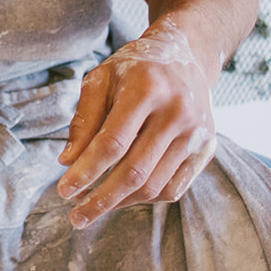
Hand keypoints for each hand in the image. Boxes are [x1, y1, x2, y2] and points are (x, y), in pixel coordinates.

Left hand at [57, 17, 218, 227]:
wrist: (184, 54)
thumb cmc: (133, 67)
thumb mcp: (100, 79)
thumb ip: (84, 119)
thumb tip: (68, 162)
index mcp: (146, 89)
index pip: (112, 143)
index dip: (87, 171)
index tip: (63, 190)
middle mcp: (177, 113)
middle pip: (135, 171)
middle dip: (102, 199)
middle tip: (76, 216)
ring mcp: (197, 133)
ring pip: (156, 184)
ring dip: (122, 202)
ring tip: (95, 206)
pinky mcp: (206, 148)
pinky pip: (175, 186)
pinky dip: (147, 198)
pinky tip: (124, 198)